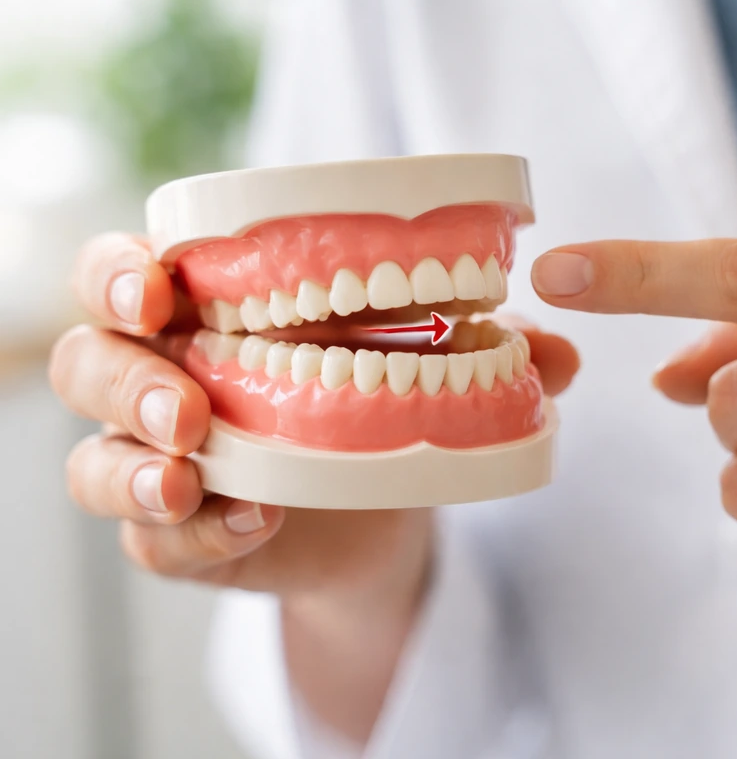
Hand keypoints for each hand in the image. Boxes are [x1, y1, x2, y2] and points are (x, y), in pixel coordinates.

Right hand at [49, 232, 579, 739]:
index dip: (119, 276)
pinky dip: (195, 536)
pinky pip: (154, 544)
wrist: (381, 512)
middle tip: (187, 409)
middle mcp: (168, 383)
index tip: (162, 289)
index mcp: (210, 316)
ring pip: (94, 463)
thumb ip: (486, 355)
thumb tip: (562, 353)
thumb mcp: (425, 369)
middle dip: (126, 382)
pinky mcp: (184, 538)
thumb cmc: (380, 411)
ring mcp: (167, 464)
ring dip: (135, 467)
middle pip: (91, 366)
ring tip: (193, 473)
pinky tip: (252, 523)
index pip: (123, 277)